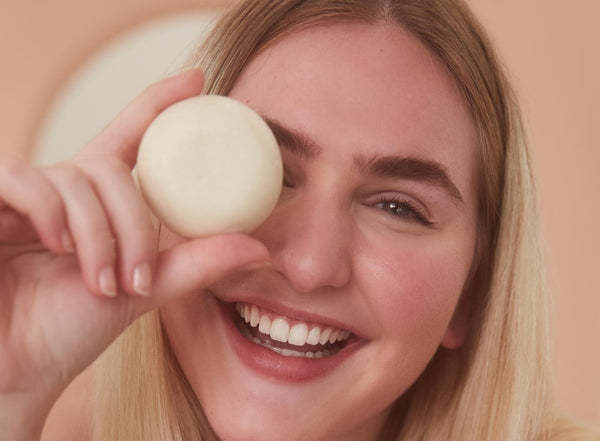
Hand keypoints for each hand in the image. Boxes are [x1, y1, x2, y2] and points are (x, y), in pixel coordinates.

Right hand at [0, 70, 269, 439]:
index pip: (131, 140)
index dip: (159, 105)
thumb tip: (259, 246)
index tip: (197, 81)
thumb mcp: (144, 290)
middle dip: (132, 223)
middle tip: (137, 277)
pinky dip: (52, 212)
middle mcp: (62, 193)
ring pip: (74, 177)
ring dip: (97, 233)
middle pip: (110, 169)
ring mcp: (24, 197)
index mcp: (98, 205)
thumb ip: (195, 264)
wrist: (15, 371)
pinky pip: (25, 180)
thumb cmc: (70, 331)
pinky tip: (61, 248)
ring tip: (103, 282)